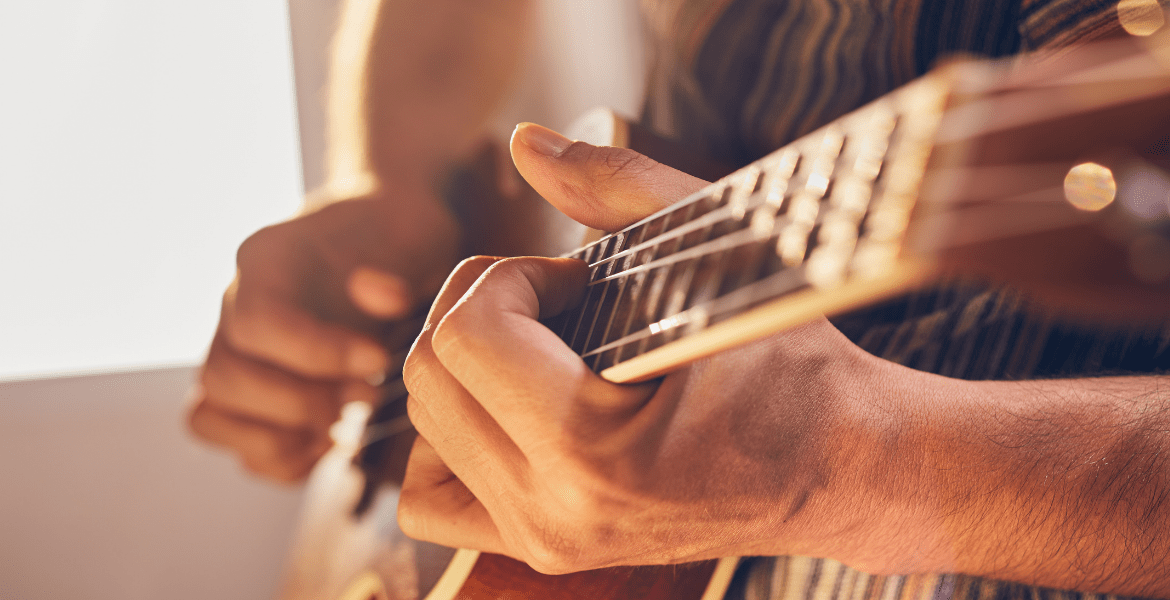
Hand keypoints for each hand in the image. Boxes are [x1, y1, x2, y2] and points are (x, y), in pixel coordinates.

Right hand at [188, 185, 460, 481]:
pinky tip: (331, 440)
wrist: (389, 232)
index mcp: (268, 259)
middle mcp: (235, 305)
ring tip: (343, 424)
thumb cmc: (400, 235)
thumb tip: (380, 293)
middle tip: (367, 395)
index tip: (376, 360)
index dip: (314, 353)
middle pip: (223, 376)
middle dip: (300, 402)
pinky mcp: (246, 389)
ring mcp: (235, 350)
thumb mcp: (415, 232)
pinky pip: (230, 441)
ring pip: (209, 414)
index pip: (257, 320)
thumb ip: (399, 264)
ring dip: (279, 437)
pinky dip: (278, 457)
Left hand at [397, 124, 928, 572]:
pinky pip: (429, 496)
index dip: (512, 276)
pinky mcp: (542, 553)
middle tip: (558, 302)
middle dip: (482, 309)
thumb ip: (618, 187)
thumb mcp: (724, 257)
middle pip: (429, 375)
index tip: (575, 276)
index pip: (468, 334)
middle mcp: (555, 513)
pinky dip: (449, 438)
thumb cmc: (793, 367)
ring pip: (420, 428)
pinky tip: (508, 406)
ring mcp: (544, 543)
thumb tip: (523, 143)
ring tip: (537, 350)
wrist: (839, 468)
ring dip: (463, 366)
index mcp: (595, 452)